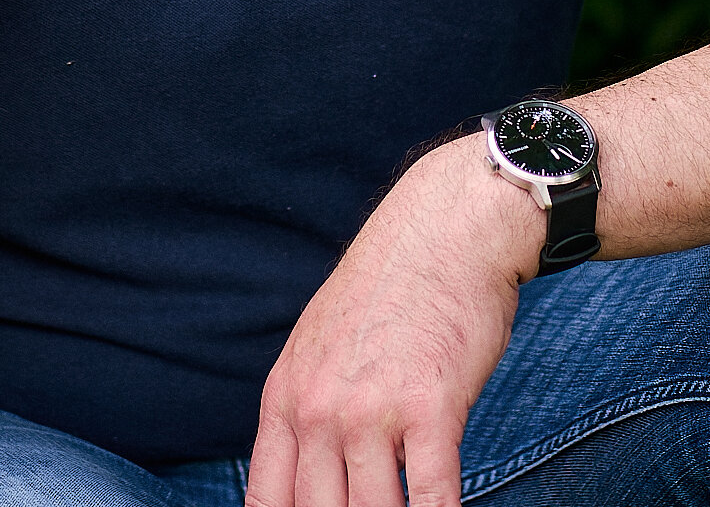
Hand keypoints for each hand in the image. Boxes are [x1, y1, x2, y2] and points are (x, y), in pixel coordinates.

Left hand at [246, 136, 543, 506]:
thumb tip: (303, 480)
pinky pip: (431, 499)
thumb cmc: (391, 293)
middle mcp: (318, 408)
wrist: (443, 231)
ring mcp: (371, 410)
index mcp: (286, 396)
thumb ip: (308, 412)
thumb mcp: (322, 345)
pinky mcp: (429, 408)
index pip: (266, 502)